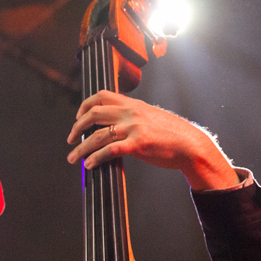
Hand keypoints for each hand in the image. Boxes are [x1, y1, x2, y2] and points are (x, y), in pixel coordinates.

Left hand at [65, 91, 239, 190]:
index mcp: (133, 104)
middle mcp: (131, 112)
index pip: (102, 95)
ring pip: (98, 135)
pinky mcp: (138, 144)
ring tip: (73, 158)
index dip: (84, 105)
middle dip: (76, 127)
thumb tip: (114, 123)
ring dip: (81, 148)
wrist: (190, 144)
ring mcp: (134, 128)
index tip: (77, 117)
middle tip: (70, 139)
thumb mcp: (149, 116)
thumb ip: (132, 116)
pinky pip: (110, 150)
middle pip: (94, 114)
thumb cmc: (171, 133)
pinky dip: (96, 157)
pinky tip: (89, 164)